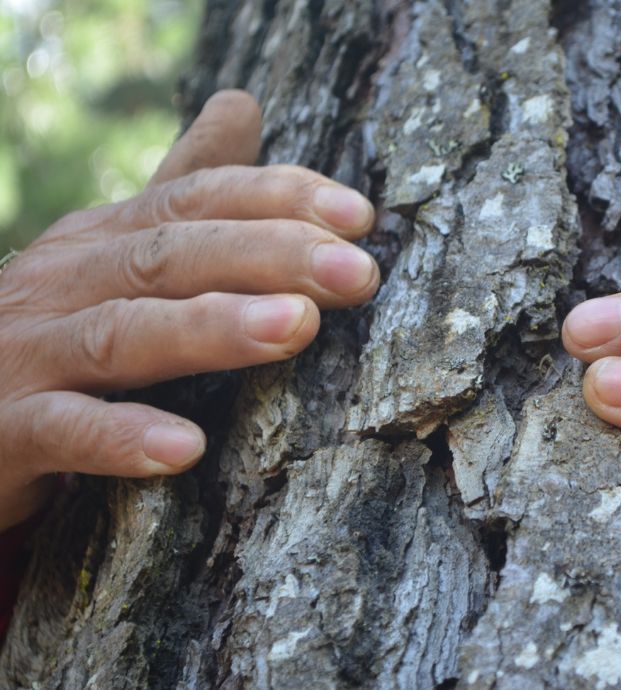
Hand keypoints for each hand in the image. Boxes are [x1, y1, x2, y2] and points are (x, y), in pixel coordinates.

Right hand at [0, 90, 379, 530]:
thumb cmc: (51, 335)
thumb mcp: (115, 255)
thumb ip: (182, 193)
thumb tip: (243, 103)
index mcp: (102, 240)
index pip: (195, 200)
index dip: (277, 199)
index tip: (361, 216)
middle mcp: (63, 283)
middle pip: (170, 255)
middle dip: (268, 256)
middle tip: (357, 271)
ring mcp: (25, 354)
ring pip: (122, 333)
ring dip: (211, 328)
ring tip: (295, 326)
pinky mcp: (2, 430)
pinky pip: (60, 430)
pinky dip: (119, 435)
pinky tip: (185, 448)